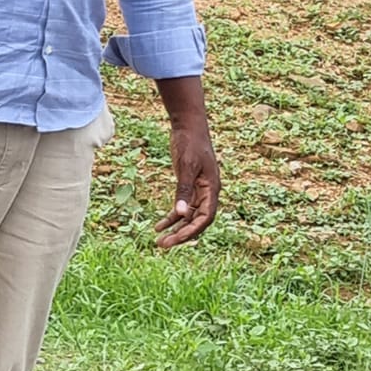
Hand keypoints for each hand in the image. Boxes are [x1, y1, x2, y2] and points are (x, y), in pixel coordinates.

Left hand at [156, 117, 220, 249]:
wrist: (188, 125)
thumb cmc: (190, 143)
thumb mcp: (186, 166)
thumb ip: (184, 190)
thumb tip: (181, 213)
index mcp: (212, 188)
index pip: (206, 218)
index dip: (192, 231)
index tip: (175, 239)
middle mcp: (208, 192)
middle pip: (197, 221)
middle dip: (181, 234)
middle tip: (163, 244)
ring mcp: (199, 190)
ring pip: (188, 216)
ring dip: (175, 228)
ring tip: (158, 239)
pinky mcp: (189, 186)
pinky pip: (182, 207)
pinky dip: (172, 217)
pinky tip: (159, 225)